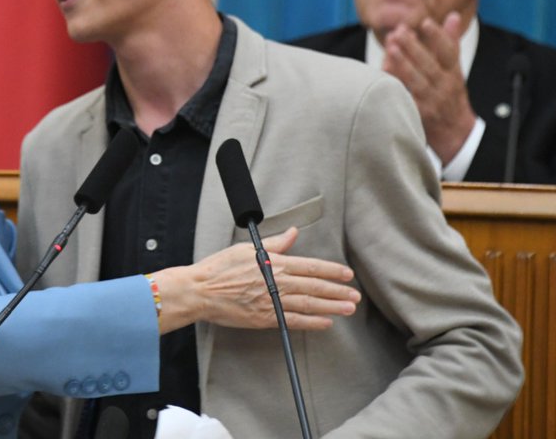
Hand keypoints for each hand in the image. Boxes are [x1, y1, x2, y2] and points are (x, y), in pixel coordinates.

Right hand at [150, 227, 359, 333]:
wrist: (200, 291)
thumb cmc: (219, 268)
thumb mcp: (246, 249)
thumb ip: (274, 244)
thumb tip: (292, 233)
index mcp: (273, 263)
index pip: (310, 266)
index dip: (331, 271)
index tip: (347, 275)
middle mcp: (276, 282)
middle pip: (314, 287)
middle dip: (337, 291)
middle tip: (355, 296)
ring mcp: (271, 302)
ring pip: (308, 304)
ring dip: (331, 307)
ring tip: (348, 309)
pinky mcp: (264, 318)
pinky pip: (293, 321)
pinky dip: (311, 323)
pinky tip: (325, 323)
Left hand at [382, 12, 475, 163]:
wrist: (456, 134)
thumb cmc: (450, 95)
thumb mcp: (455, 69)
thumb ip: (451, 42)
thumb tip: (452, 15)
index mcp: (453, 73)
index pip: (449, 52)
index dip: (438, 37)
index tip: (425, 22)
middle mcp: (445, 86)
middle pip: (430, 65)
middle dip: (414, 47)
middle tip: (398, 31)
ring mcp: (432, 102)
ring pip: (418, 81)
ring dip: (404, 64)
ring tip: (391, 47)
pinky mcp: (419, 115)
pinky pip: (406, 99)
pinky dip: (396, 85)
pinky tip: (383, 73)